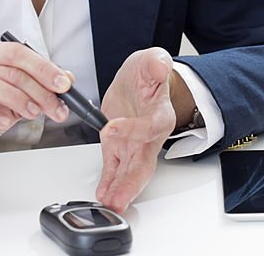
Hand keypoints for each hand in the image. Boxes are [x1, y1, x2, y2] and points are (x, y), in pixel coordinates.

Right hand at [0, 43, 72, 177]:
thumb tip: (66, 79)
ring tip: (33, 113)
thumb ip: (37, 86)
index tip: (63, 83)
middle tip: (55, 106)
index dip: (43, 67)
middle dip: (39, 89)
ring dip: (19, 99)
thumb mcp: (14, 99)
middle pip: (9, 69)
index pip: (17, 52)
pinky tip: (5, 122)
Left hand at [96, 47, 176, 211]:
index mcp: (160, 114)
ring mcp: (134, 144)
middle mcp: (149, 135)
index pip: (150, 127)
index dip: (133, 130)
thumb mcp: (153, 60)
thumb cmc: (149, 73)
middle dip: (131, 183)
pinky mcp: (118, 147)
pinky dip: (109, 183)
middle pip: (143, 163)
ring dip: (120, 189)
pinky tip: (103, 195)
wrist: (141, 81)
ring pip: (129, 171)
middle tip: (119, 199)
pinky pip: (115, 168)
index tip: (111, 128)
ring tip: (109, 203)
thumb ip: (156, 63)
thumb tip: (160, 66)